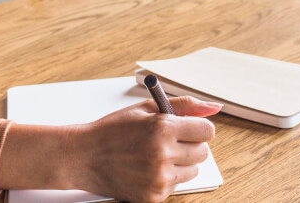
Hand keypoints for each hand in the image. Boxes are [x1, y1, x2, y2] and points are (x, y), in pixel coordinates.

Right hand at [73, 96, 221, 202]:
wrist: (85, 156)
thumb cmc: (113, 130)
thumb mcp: (145, 109)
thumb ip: (183, 105)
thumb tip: (214, 107)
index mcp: (163, 128)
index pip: (207, 131)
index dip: (198, 128)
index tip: (189, 129)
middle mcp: (163, 155)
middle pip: (202, 152)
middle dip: (190, 144)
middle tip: (168, 141)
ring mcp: (159, 178)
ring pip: (192, 170)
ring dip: (180, 163)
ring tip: (156, 155)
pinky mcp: (154, 196)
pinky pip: (176, 185)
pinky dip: (166, 178)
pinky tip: (147, 168)